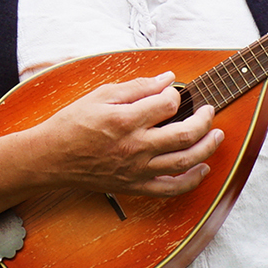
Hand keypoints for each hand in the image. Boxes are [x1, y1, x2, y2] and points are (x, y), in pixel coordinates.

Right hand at [37, 72, 223, 197]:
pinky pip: (171, 188)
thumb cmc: (71, 124)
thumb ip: (136, 87)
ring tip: (217, 135)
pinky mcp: (135, 186)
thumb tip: (167, 79)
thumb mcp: (99, 96)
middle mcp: (135, 147)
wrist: (51, 158)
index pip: (168, 104)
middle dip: (205, 119)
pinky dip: (193, 180)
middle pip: (185, 134)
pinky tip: (203, 168)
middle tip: (209, 110)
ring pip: (185, 161)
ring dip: (208, 147)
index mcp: (125, 120)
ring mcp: (137, 169)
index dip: (176, 94)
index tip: (173, 93)